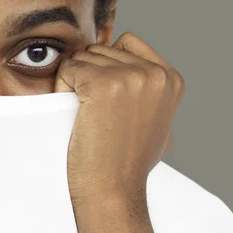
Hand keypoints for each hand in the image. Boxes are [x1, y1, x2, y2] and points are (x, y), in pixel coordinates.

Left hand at [54, 32, 184, 206]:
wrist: (113, 191)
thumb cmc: (127, 160)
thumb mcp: (157, 120)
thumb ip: (153, 92)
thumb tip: (144, 73)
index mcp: (171, 78)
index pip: (126, 41)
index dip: (107, 66)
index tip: (109, 102)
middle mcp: (155, 73)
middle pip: (101, 49)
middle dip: (88, 74)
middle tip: (94, 113)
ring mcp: (130, 76)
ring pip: (82, 57)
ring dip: (74, 81)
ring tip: (86, 115)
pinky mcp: (102, 84)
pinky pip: (67, 68)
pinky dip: (61, 88)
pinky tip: (74, 113)